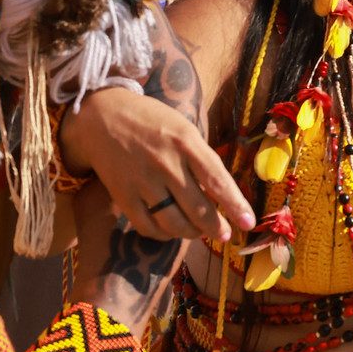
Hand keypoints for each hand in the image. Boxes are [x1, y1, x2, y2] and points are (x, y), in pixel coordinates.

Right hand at [60, 88, 253, 243]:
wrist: (103, 116)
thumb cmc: (152, 122)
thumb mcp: (183, 128)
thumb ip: (201, 158)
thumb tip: (222, 193)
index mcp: (186, 142)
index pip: (217, 180)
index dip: (235, 205)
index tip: (249, 223)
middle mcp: (166, 163)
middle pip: (197, 207)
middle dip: (215, 227)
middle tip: (224, 235)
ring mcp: (143, 181)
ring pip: (173, 222)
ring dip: (191, 233)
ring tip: (198, 232)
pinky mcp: (122, 195)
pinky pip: (147, 226)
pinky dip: (162, 235)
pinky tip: (170, 231)